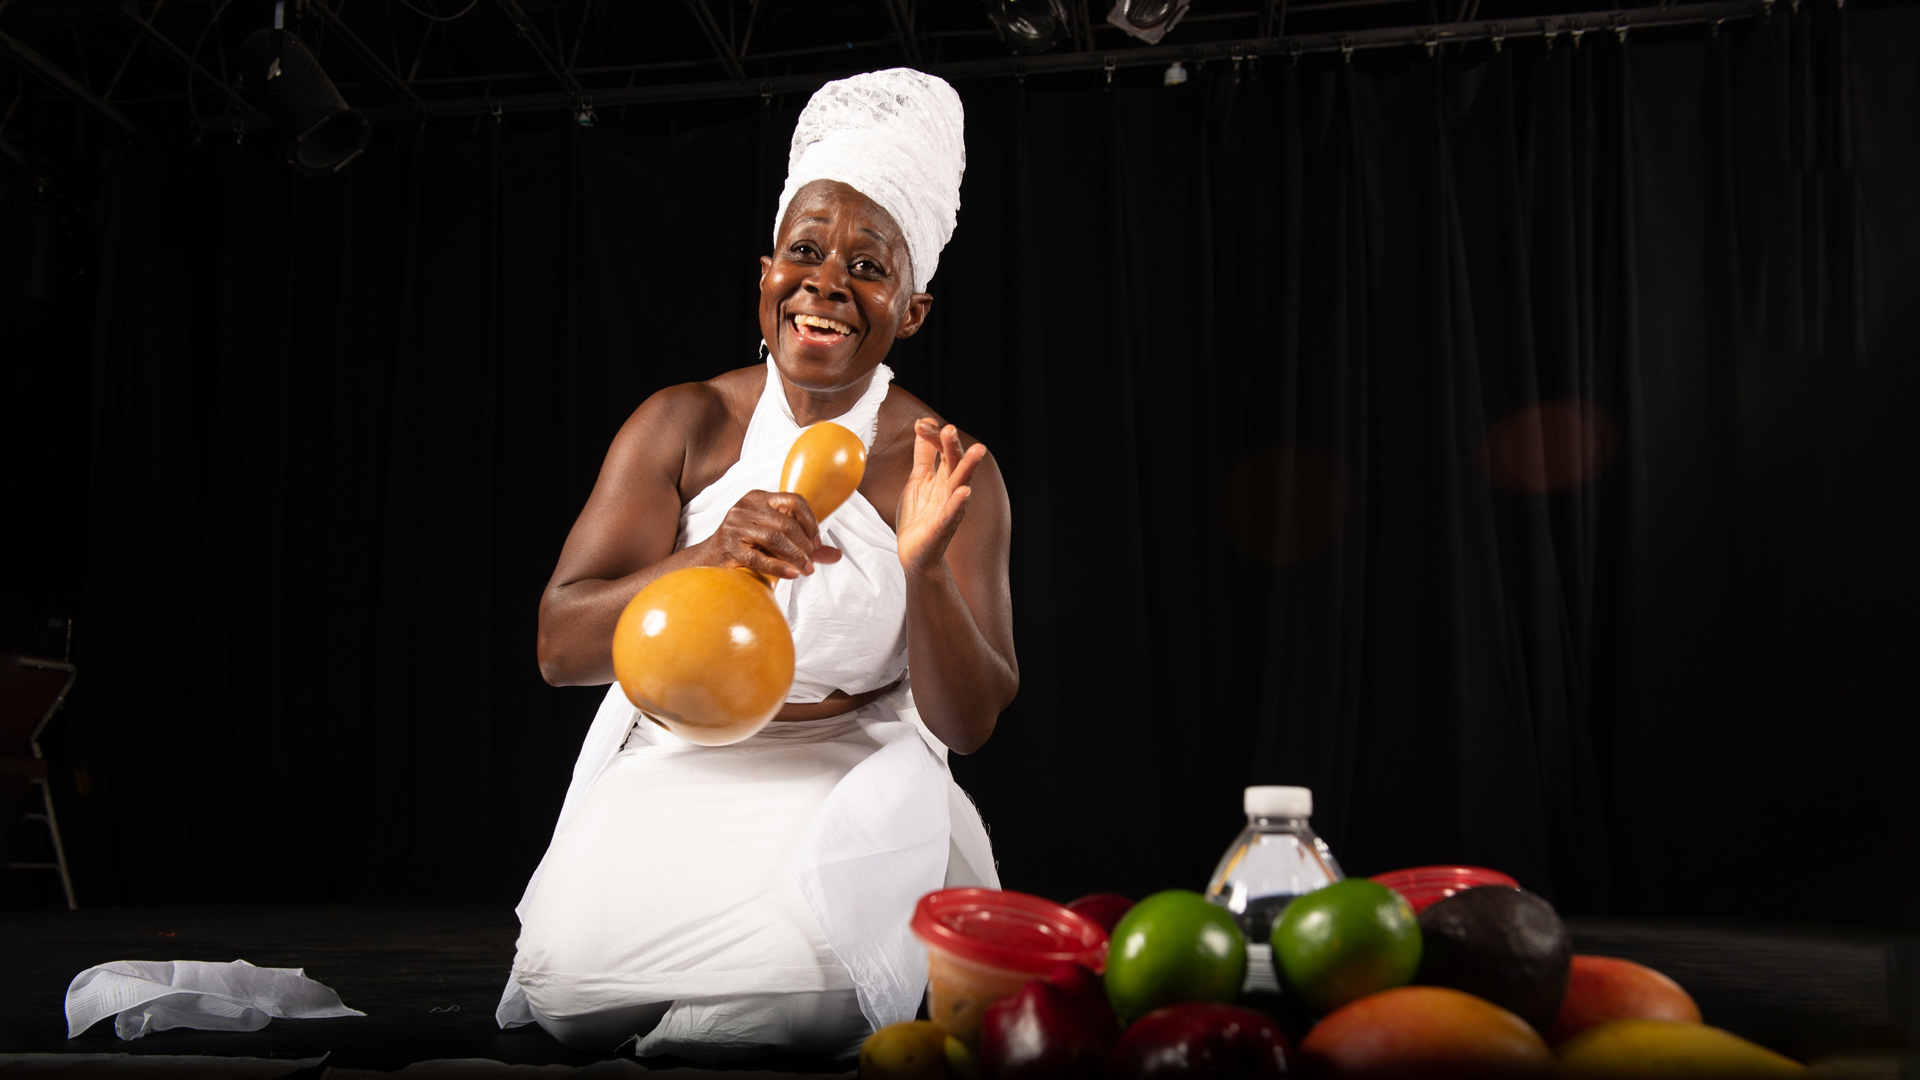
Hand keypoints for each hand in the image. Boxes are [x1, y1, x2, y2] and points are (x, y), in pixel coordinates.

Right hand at [704, 490, 843, 579]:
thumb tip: (837, 555)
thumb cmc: (748, 548)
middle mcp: (744, 507)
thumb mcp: (776, 540)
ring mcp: (734, 527)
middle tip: (812, 563)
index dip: (810, 521)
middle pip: (786, 522)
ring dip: (796, 557)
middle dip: (804, 545)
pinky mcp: (729, 548)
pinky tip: (793, 574)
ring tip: (806, 570)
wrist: (709, 561)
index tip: (817, 543)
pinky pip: (759, 558)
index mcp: (758, 498)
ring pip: (774, 539)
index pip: (794, 500)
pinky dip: (780, 567)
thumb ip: (804, 545)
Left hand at [896, 419, 986, 574]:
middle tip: (950, 429)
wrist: (915, 554)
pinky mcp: (942, 528)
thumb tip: (924, 426)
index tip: (921, 424)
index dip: (933, 437)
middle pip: (955, 463)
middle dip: (954, 446)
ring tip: (976, 451)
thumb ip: (924, 455)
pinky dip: (958, 503)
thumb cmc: (919, 518)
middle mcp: (950, 490)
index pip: (942, 451)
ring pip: (960, 484)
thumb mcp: (918, 480)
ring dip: (967, 468)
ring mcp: (949, 509)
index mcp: (943, 478)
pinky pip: (951, 514)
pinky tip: (964, 492)